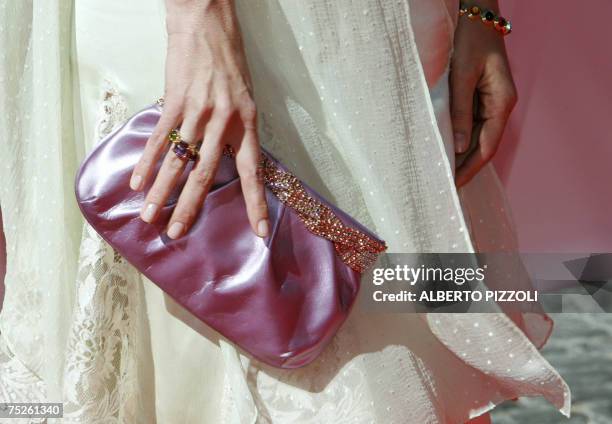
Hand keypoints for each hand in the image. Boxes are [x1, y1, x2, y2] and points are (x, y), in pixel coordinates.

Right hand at [129, 0, 268, 238]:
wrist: (207, 25)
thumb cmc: (230, 63)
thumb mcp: (246, 99)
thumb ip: (237, 132)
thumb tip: (227, 163)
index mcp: (247, 124)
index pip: (252, 172)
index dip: (255, 203)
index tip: (259, 232)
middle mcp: (223, 122)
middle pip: (204, 173)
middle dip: (189, 206)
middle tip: (176, 232)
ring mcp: (197, 113)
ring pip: (177, 160)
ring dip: (161, 191)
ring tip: (149, 216)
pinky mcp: (174, 102)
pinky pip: (159, 138)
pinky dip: (147, 162)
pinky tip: (138, 182)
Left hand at [451, 1, 516, 186]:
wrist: (476, 16)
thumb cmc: (470, 41)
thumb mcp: (462, 76)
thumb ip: (461, 111)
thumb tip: (460, 146)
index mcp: (502, 102)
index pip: (487, 145)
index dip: (471, 167)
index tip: (455, 184)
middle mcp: (500, 106)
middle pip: (483, 145)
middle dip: (466, 167)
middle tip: (446, 187)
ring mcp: (491, 103)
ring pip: (477, 137)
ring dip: (462, 157)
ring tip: (444, 175)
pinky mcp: (480, 98)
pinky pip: (471, 125)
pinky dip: (460, 140)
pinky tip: (448, 151)